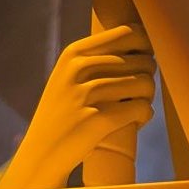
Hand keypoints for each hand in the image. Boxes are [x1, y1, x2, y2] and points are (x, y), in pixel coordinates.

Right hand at [0, 26, 155, 188]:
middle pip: (144, 61)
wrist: (41, 155)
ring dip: (146, 98)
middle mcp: (79, 68)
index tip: (142, 64)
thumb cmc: (65, 112)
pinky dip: (144, 116)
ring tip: (134, 108)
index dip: (146, 48)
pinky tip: (135, 121)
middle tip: (136, 94)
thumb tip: (147, 43)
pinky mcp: (97, 120)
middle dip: (147, 78)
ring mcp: (87, 94)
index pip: (130, 33)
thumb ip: (101, 56)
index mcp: (75, 52)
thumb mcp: (71, 76)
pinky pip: (143, 108)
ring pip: (146, 84)